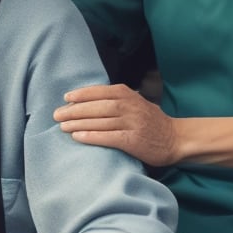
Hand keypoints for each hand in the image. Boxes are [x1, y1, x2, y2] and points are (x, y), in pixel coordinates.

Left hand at [54, 83, 179, 167]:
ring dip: (79, 123)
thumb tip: (89, 99)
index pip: (101, 92)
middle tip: (57, 115)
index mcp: (129, 95)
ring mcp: (133, 124)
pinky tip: (78, 137)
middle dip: (75, 110)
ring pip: (101, 121)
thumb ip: (118, 99)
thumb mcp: (137, 102)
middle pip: (97, 107)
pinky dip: (92, 137)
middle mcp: (130, 107)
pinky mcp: (134, 140)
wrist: (175, 139)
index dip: (82, 95)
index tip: (66, 98)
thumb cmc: (151, 121)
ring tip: (62, 126)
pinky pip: (109, 137)